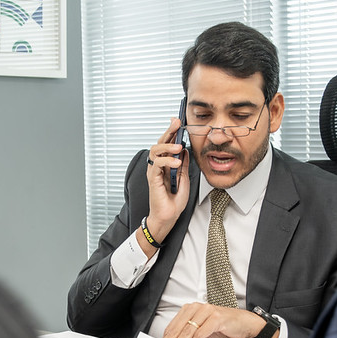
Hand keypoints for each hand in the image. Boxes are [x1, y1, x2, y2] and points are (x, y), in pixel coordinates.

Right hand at [142, 118, 190, 242]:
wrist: (169, 216)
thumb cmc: (174, 201)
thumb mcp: (184, 179)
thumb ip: (182, 165)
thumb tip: (184, 150)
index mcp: (165, 164)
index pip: (167, 144)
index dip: (171, 132)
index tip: (178, 121)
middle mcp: (158, 166)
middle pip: (159, 143)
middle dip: (168, 131)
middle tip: (176, 123)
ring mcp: (154, 171)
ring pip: (155, 150)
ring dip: (167, 146)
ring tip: (178, 147)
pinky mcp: (152, 178)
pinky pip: (157, 164)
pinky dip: (167, 161)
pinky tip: (176, 163)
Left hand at [149, 303, 265, 337]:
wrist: (243, 323)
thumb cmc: (221, 326)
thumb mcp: (200, 332)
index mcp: (190, 309)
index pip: (172, 326)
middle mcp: (196, 308)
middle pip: (177, 328)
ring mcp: (206, 311)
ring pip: (187, 331)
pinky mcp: (216, 318)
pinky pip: (200, 333)